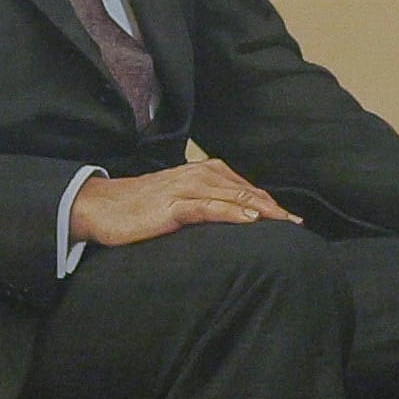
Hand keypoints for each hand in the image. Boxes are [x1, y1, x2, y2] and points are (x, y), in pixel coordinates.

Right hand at [69, 160, 301, 246]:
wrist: (100, 207)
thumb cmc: (139, 208)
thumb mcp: (177, 203)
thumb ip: (203, 206)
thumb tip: (228, 220)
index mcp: (202, 173)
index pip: (244, 188)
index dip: (269, 203)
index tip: (291, 220)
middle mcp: (197, 175)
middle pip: (245, 190)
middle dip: (273, 207)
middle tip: (298, 225)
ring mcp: (185, 189)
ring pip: (232, 196)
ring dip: (261, 208)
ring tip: (284, 223)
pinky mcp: (172, 205)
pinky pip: (207, 207)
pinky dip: (231, 211)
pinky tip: (250, 219)